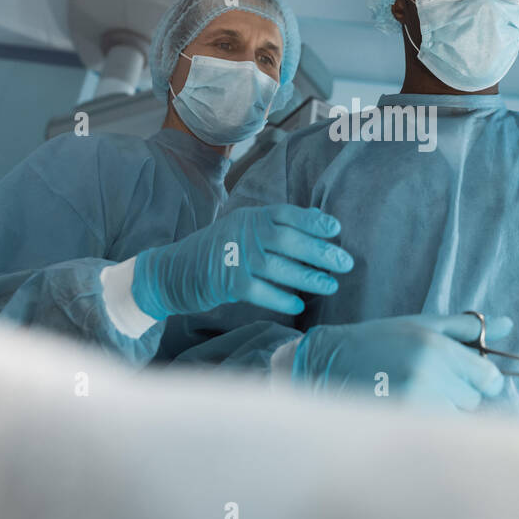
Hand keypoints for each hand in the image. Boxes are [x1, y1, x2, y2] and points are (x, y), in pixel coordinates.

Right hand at [131, 204, 353, 317]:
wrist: (173, 270)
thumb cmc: (218, 251)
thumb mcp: (243, 231)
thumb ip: (273, 228)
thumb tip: (314, 225)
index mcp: (250, 217)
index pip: (286, 213)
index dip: (312, 220)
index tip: (336, 228)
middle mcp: (243, 232)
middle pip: (287, 238)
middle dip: (319, 251)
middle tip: (345, 262)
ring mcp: (234, 257)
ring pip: (277, 265)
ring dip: (307, 276)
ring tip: (330, 285)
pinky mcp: (226, 282)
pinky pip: (260, 291)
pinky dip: (281, 298)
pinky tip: (299, 304)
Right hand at [293, 313, 511, 410]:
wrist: (327, 362)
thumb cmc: (378, 340)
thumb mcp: (422, 325)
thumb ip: (467, 327)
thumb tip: (509, 325)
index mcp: (437, 348)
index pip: (490, 379)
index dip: (481, 380)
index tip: (463, 378)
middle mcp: (429, 374)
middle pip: (475, 401)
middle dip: (458, 395)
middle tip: (427, 382)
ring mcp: (415, 403)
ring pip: (456, 419)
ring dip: (443, 412)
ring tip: (414, 395)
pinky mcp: (401, 424)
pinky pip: (436, 432)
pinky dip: (428, 424)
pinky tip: (406, 407)